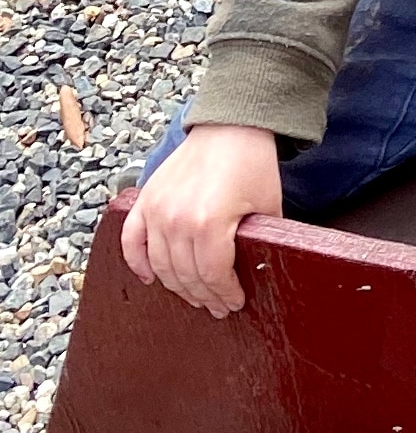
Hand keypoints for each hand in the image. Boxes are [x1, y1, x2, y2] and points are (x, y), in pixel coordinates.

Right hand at [120, 123, 283, 318]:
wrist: (231, 126)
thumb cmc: (252, 163)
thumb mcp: (268, 205)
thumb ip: (261, 242)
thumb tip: (260, 273)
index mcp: (209, 223)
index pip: (212, 275)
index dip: (224, 293)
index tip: (234, 302)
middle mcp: (177, 220)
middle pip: (185, 275)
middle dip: (204, 296)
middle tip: (217, 306)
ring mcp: (157, 210)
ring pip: (159, 265)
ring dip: (177, 286)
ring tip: (194, 295)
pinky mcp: (145, 200)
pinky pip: (130, 241)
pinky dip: (137, 263)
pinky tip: (150, 277)